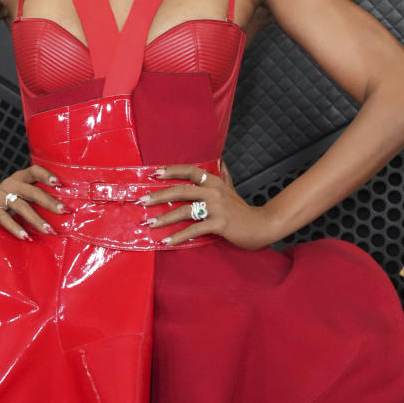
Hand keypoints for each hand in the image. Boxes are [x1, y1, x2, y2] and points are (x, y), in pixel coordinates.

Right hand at [0, 163, 68, 239]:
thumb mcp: (20, 194)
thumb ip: (36, 197)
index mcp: (19, 178)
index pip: (34, 170)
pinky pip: (5, 219)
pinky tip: (27, 237)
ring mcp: (0, 196)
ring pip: (21, 206)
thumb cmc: (6, 202)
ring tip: (50, 231)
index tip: (60, 184)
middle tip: (65, 211)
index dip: (47, 175)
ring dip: (37, 219)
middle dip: (49, 202)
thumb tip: (62, 210)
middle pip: (32, 191)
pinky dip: (16, 228)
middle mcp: (10, 184)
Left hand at [140, 161, 277, 249]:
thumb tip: (219, 161)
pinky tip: (166, 241)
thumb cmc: (243, 210)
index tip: (154, 173)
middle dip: (159, 196)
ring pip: (185, 210)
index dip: (172, 171)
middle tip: (141, 201)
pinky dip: (179, 236)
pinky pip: (194, 229)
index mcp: (215, 182)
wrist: (261, 226)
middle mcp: (214, 192)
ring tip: (149, 224)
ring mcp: (217, 208)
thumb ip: (223, 176)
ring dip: (164, 218)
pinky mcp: (219, 224)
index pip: (190, 171)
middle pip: (181, 190)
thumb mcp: (232, 189)